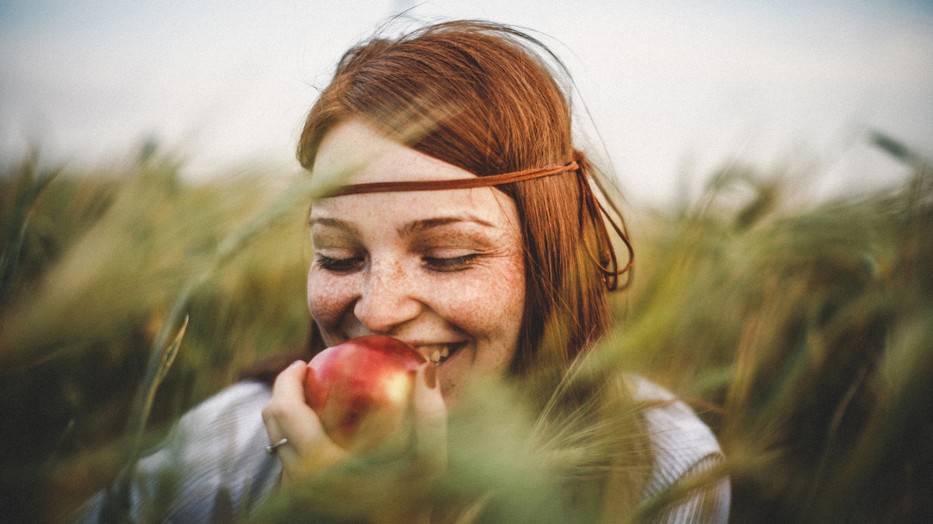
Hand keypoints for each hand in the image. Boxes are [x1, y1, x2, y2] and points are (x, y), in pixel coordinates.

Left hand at [260, 360, 446, 519]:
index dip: (287, 379)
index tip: (304, 362)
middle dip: (282, 392)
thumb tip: (425, 369)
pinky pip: (288, 464)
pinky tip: (324, 435)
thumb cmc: (413, 509)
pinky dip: (297, 442)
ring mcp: (299, 496)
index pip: (284, 411)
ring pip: (276, 445)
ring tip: (312, 401)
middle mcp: (301, 482)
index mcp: (321, 466)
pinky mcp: (303, 505)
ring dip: (288, 418)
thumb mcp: (430, 465)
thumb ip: (430, 418)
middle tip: (303, 375)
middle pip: (272, 424)